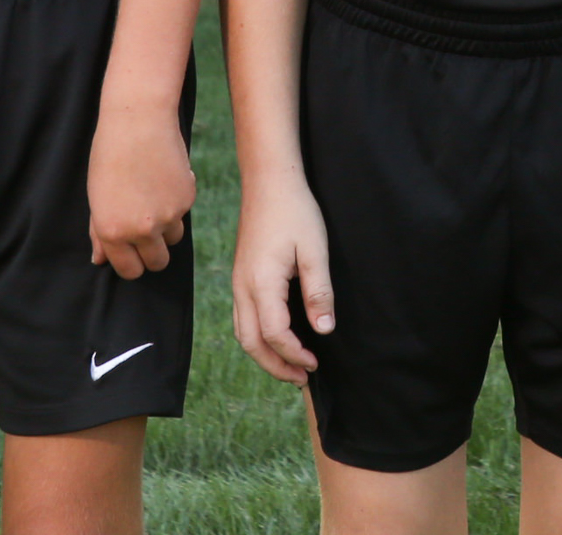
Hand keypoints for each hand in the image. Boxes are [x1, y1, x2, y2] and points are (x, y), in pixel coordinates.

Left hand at [88, 102, 193, 279]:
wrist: (139, 121)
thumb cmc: (110, 156)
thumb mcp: (96, 197)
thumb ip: (99, 232)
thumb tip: (100, 260)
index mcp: (112, 231)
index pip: (130, 270)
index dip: (132, 264)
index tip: (132, 253)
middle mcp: (141, 229)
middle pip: (157, 263)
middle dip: (153, 253)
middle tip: (146, 231)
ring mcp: (168, 215)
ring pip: (173, 239)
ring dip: (166, 228)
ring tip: (153, 198)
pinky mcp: (187, 199)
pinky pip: (183, 214)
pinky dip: (176, 203)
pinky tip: (163, 179)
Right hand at [230, 176, 332, 385]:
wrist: (269, 181)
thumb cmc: (295, 212)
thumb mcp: (315, 250)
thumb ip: (319, 292)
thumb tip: (323, 330)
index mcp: (261, 283)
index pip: (274, 334)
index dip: (294, 354)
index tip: (315, 364)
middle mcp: (243, 287)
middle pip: (251, 342)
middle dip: (276, 366)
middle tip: (302, 378)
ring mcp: (238, 282)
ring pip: (243, 333)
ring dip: (264, 355)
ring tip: (290, 366)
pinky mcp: (241, 276)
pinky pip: (243, 318)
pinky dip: (258, 337)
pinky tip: (277, 337)